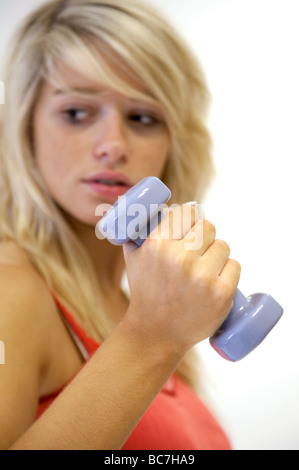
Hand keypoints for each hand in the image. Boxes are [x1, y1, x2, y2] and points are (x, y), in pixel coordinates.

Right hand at [123, 204, 240, 356]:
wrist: (155, 334)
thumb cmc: (145, 293)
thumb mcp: (133, 260)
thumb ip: (137, 234)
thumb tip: (148, 212)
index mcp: (158, 245)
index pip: (187, 211)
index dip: (190, 217)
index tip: (190, 225)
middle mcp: (180, 258)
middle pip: (208, 227)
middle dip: (204, 236)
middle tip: (198, 250)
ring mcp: (202, 276)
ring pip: (223, 246)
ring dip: (216, 254)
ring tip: (205, 269)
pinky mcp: (221, 293)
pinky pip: (234, 266)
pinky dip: (228, 271)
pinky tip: (217, 280)